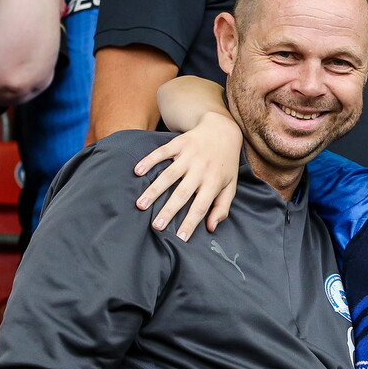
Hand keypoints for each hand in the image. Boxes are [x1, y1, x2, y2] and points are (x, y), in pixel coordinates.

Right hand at [133, 113, 241, 240]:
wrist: (222, 130)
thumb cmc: (225, 164)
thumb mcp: (230, 185)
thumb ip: (222, 207)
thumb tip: (210, 228)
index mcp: (214, 182)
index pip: (201, 206)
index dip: (191, 222)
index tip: (180, 238)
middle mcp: (201, 169)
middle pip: (183, 193)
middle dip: (169, 210)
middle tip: (156, 226)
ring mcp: (189, 155)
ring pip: (169, 175)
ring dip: (154, 190)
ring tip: (140, 205)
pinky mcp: (179, 143)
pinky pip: (162, 153)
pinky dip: (149, 161)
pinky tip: (137, 172)